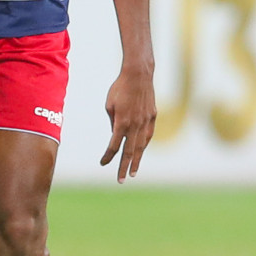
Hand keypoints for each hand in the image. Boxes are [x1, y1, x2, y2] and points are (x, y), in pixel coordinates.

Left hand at [101, 65, 155, 182]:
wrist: (138, 75)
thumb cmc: (119, 88)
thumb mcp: (109, 105)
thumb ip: (113, 122)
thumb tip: (116, 134)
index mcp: (121, 122)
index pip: (113, 145)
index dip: (108, 156)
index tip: (102, 163)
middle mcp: (135, 125)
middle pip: (129, 151)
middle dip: (123, 167)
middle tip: (120, 180)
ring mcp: (146, 122)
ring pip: (141, 146)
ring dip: (136, 161)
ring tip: (132, 172)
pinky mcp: (152, 117)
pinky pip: (148, 135)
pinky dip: (144, 146)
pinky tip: (141, 153)